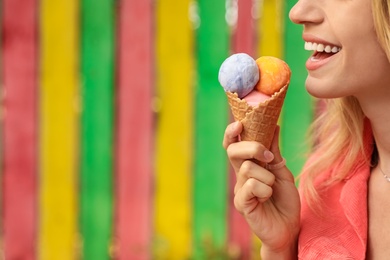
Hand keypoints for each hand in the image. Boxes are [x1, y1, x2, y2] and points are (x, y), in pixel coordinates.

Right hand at [223, 121, 300, 257]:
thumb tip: (274, 125)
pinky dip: (265, 190)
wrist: (289, 228)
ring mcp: (239, 189)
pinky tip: (267, 199)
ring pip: (247, 168)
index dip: (232, 132)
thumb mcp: (282, 171)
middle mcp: (240, 175)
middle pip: (233, 151)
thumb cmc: (285, 200)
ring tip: (272, 188)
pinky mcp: (242, 203)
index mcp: (249, 165)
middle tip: (268, 157)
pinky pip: (251, 186)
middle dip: (252, 148)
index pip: (233, 144)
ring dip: (267, 177)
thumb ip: (274, 151)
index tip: (240, 123)